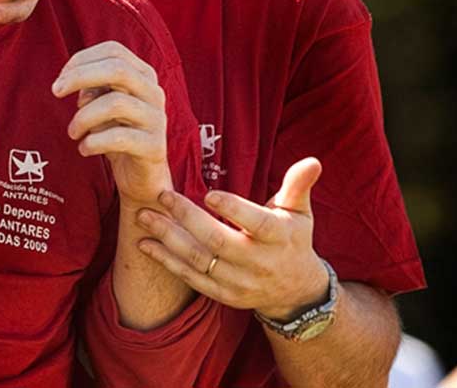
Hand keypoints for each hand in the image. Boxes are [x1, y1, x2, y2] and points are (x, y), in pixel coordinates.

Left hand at [52, 41, 172, 205]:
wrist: (142, 176)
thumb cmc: (118, 134)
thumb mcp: (103, 106)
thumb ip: (92, 88)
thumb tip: (71, 82)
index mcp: (143, 76)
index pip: (114, 51)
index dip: (82, 59)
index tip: (60, 79)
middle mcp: (154, 92)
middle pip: (118, 70)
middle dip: (80, 77)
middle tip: (56, 92)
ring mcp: (157, 119)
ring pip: (115, 103)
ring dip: (84, 117)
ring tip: (72, 132)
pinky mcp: (154, 147)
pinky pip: (119, 138)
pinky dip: (94, 142)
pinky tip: (84, 149)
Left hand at [133, 157, 330, 320]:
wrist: (296, 292)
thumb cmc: (292, 240)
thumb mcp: (299, 213)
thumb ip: (298, 186)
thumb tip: (312, 160)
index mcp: (278, 237)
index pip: (256, 223)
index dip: (233, 209)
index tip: (208, 193)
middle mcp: (258, 262)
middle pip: (218, 241)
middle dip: (186, 218)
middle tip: (161, 195)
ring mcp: (240, 282)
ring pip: (199, 260)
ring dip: (168, 238)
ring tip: (144, 216)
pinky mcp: (224, 295)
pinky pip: (191, 279)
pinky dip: (166, 262)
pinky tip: (145, 244)